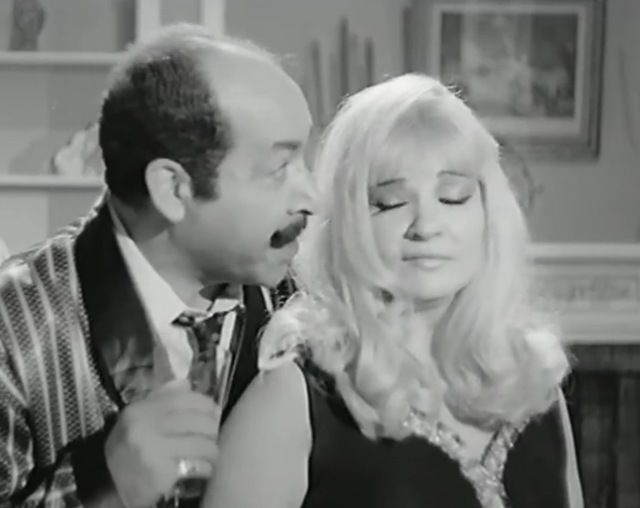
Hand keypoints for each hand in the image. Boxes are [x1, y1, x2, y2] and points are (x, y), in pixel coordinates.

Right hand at [104, 380, 219, 507]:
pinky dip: (206, 467)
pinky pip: (198, 465)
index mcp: (139, 411)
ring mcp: (152, 451)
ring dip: (212, 450)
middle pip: (198, 421)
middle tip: (213, 436)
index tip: (215, 412)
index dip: (206, 404)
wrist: (107, 490)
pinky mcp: (161, 474)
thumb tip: (187, 383)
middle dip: (212, 429)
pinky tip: (203, 469)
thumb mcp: (136, 420)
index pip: (184, 399)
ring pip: (202, 444)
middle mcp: (144, 427)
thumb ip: (161, 399)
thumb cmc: (127, 451)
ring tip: (210, 454)